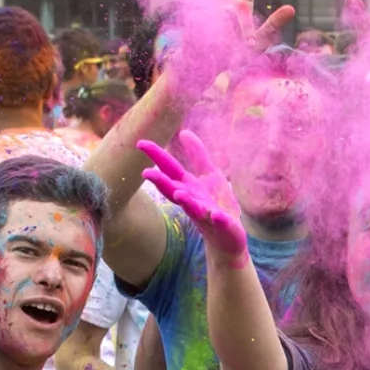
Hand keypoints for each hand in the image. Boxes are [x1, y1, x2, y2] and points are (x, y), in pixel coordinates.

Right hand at [139, 131, 249, 266]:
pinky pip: (219, 222)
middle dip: (161, 182)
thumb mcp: (210, 176)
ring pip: (193, 208)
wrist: (229, 237)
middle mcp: (192, 201)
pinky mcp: (223, 226)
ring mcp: (206, 215)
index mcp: (189, 187)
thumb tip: (184, 132)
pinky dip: (217, 219)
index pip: (169, 170)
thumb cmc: (216, 205)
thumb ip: (197, 156)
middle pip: (174, 190)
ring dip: (185, 201)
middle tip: (146, 173)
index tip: (140, 143)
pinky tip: (216, 216)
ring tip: (178, 193)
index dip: (156, 156)